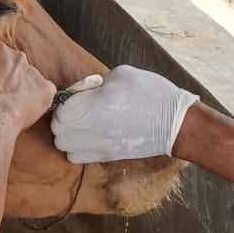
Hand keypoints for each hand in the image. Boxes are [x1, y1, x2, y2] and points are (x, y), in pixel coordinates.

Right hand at [0, 42, 54, 129]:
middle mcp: (18, 56)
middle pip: (13, 64)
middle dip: (7, 76)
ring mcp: (35, 72)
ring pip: (29, 79)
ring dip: (21, 88)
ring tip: (9, 105)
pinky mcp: (46, 90)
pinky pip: (44, 92)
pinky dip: (37, 100)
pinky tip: (24, 108)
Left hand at [51, 65, 198, 163]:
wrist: (175, 124)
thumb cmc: (151, 93)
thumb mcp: (121, 75)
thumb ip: (94, 83)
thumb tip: (78, 92)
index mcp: (99, 102)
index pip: (61, 110)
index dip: (63, 101)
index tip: (74, 97)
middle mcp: (96, 127)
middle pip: (58, 130)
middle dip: (62, 118)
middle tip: (75, 109)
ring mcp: (100, 145)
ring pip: (63, 146)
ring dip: (66, 134)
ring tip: (79, 124)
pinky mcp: (106, 157)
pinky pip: (74, 158)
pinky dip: (74, 148)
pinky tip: (86, 136)